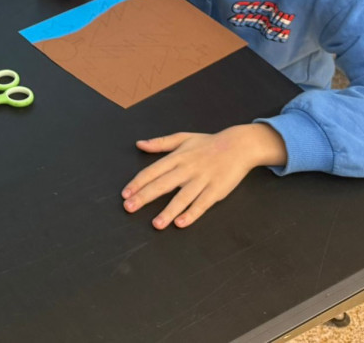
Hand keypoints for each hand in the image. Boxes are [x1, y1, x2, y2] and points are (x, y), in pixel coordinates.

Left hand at [122, 124, 287, 229]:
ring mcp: (202, 180)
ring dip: (168, 211)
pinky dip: (191, 214)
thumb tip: (139, 144)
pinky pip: (202, 204)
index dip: (137, 183)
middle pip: (162, 184)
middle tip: (129, 208)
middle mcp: (187, 169)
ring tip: (156, 224)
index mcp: (177, 157)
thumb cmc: (208, 143)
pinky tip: (180, 223)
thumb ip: (160, 143)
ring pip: (182, 198)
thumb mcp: (182, 138)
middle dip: (144, 197)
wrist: (238, 145)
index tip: (125, 194)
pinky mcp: (216, 190)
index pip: (152, 171)